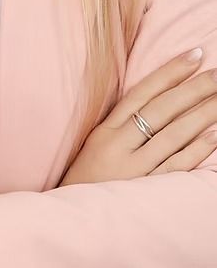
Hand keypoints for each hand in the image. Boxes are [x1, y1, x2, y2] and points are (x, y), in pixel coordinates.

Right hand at [59, 48, 216, 185]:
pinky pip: (175, 167)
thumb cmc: (87, 178)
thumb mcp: (98, 142)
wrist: (72, 218)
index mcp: (107, 127)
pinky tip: (213, 135)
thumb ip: (123, 122)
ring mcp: (133, 168)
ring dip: (202, 115)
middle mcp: (119, 143)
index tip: (195, 55)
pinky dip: (196, 150)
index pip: (144, 91)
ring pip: (173, 135)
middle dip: (193, 88)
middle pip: (162, 109)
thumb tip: (158, 97)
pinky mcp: (144, 191)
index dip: (171, 72)